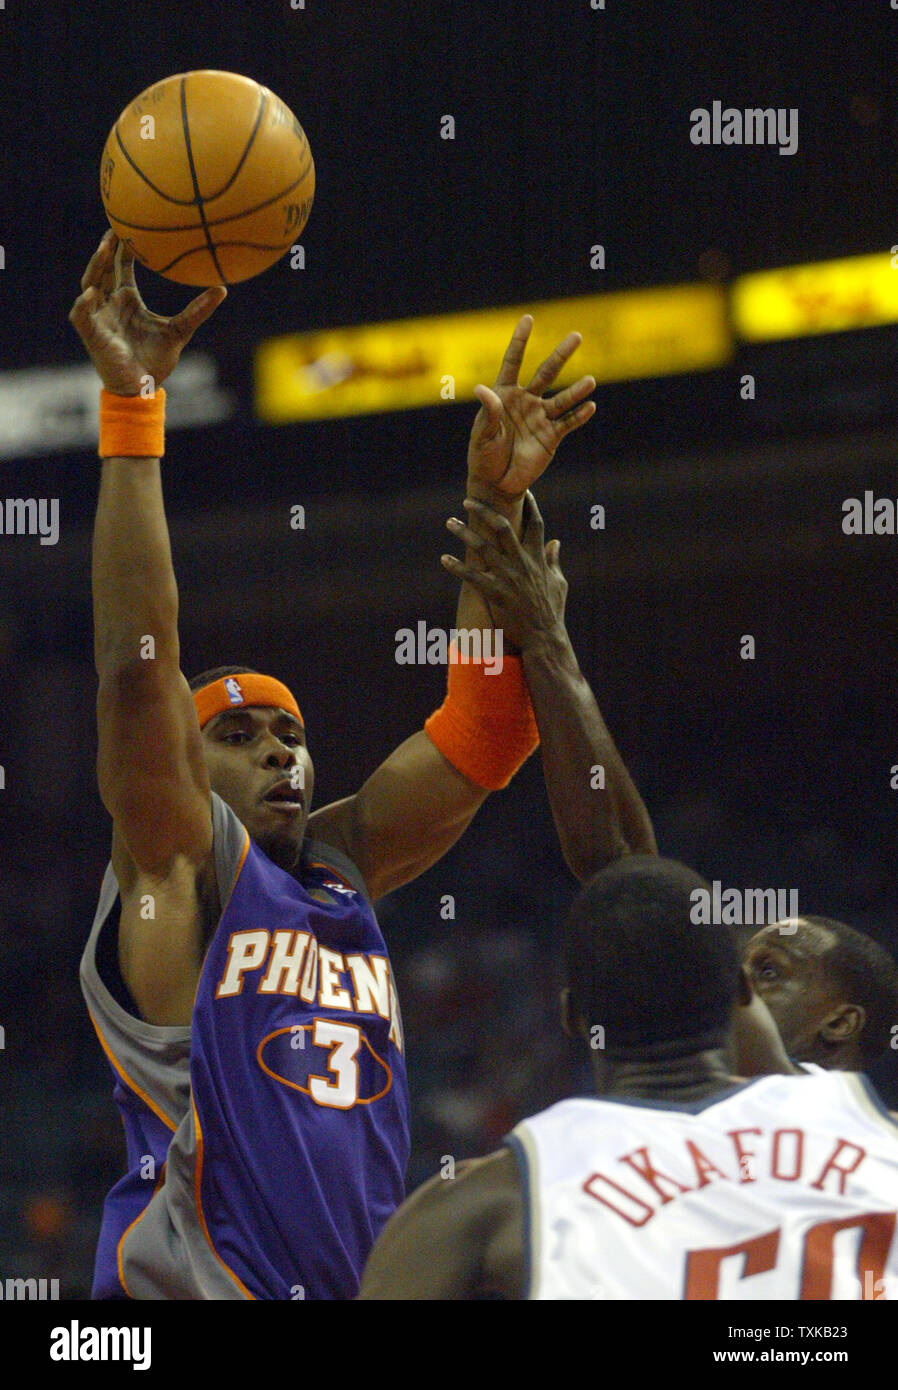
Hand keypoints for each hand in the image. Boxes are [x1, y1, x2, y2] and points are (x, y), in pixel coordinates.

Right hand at [68, 230, 225, 394]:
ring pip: (89, 284)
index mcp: (126, 299)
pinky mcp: (92, 335)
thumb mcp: (180, 330)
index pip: (120, 267)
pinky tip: (91, 293)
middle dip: (105, 248)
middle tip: (115, 227)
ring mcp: (98, 318)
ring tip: (104, 250)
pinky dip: (83, 304)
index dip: (122, 248)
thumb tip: (222, 289)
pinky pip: (81, 316)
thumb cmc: (157, 360)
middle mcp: (109, 304)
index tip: (130, 227)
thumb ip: (198, 310)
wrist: (143, 388)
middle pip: (102, 269)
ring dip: (95, 267)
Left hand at [441, 491, 567, 650]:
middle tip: (467, 501)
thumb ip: (553, 560)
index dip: (530, 505)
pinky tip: (444, 559)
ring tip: (449, 522)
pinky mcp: (495, 593)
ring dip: (464, 533)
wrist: (545, 638)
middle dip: (485, 511)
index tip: (522, 489)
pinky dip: (457, 567)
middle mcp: (522, 563)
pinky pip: (471, 577)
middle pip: (503, 527)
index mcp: (538, 558)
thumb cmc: (552, 611)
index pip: (536, 524)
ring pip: (483, 548)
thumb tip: (556, 542)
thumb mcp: (558, 582)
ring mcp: (508, 577)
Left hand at [466, 315, 595, 501]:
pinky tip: (590, 406)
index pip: (513, 362)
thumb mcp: (483, 434)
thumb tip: (483, 389)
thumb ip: (489, 412)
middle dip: (561, 355)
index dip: (520, 341)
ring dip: (576, 390)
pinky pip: (568, 423)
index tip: (528, 319)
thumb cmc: (483, 455)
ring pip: (562, 399)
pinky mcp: (551, 436)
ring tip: (591, 381)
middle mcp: (526, 401)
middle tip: (577, 336)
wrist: (496, 483)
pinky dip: (579, 415)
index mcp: (504, 395)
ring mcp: (540, 418)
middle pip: (546, 373)